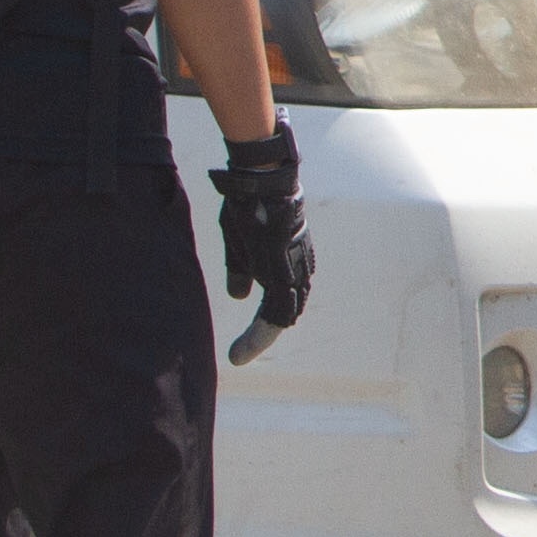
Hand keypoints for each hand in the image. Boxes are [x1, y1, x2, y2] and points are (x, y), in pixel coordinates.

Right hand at [212, 131, 314, 365]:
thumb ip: (241, 271)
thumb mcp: (240, 244)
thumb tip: (239, 296)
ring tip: (240, 354)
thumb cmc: (249, 207)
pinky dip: (261, 333)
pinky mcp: (282, 272)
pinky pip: (276, 312)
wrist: (259, 181)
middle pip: (286, 311)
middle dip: (262, 335)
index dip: (265, 321)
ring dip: (260, 337)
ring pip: (283, 314)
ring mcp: (294, 270)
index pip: (282, 299)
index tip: (243, 341)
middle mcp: (297, 269)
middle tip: (239, 355)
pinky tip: (244, 346)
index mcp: (288, 263)